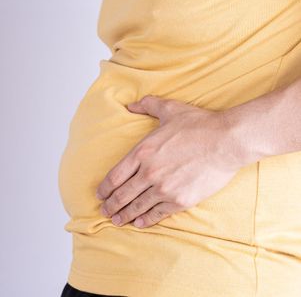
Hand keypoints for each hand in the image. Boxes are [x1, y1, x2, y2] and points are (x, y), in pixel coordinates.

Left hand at [95, 94, 243, 228]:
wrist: (227, 141)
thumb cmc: (199, 124)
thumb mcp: (169, 109)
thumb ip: (147, 105)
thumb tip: (131, 104)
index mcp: (142, 152)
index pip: (115, 176)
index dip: (104, 188)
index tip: (99, 194)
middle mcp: (149, 172)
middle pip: (122, 194)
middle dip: (111, 205)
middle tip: (105, 211)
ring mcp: (164, 188)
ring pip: (137, 206)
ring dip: (125, 215)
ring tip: (117, 220)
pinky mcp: (180, 200)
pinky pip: (157, 213)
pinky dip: (146, 219)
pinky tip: (140, 222)